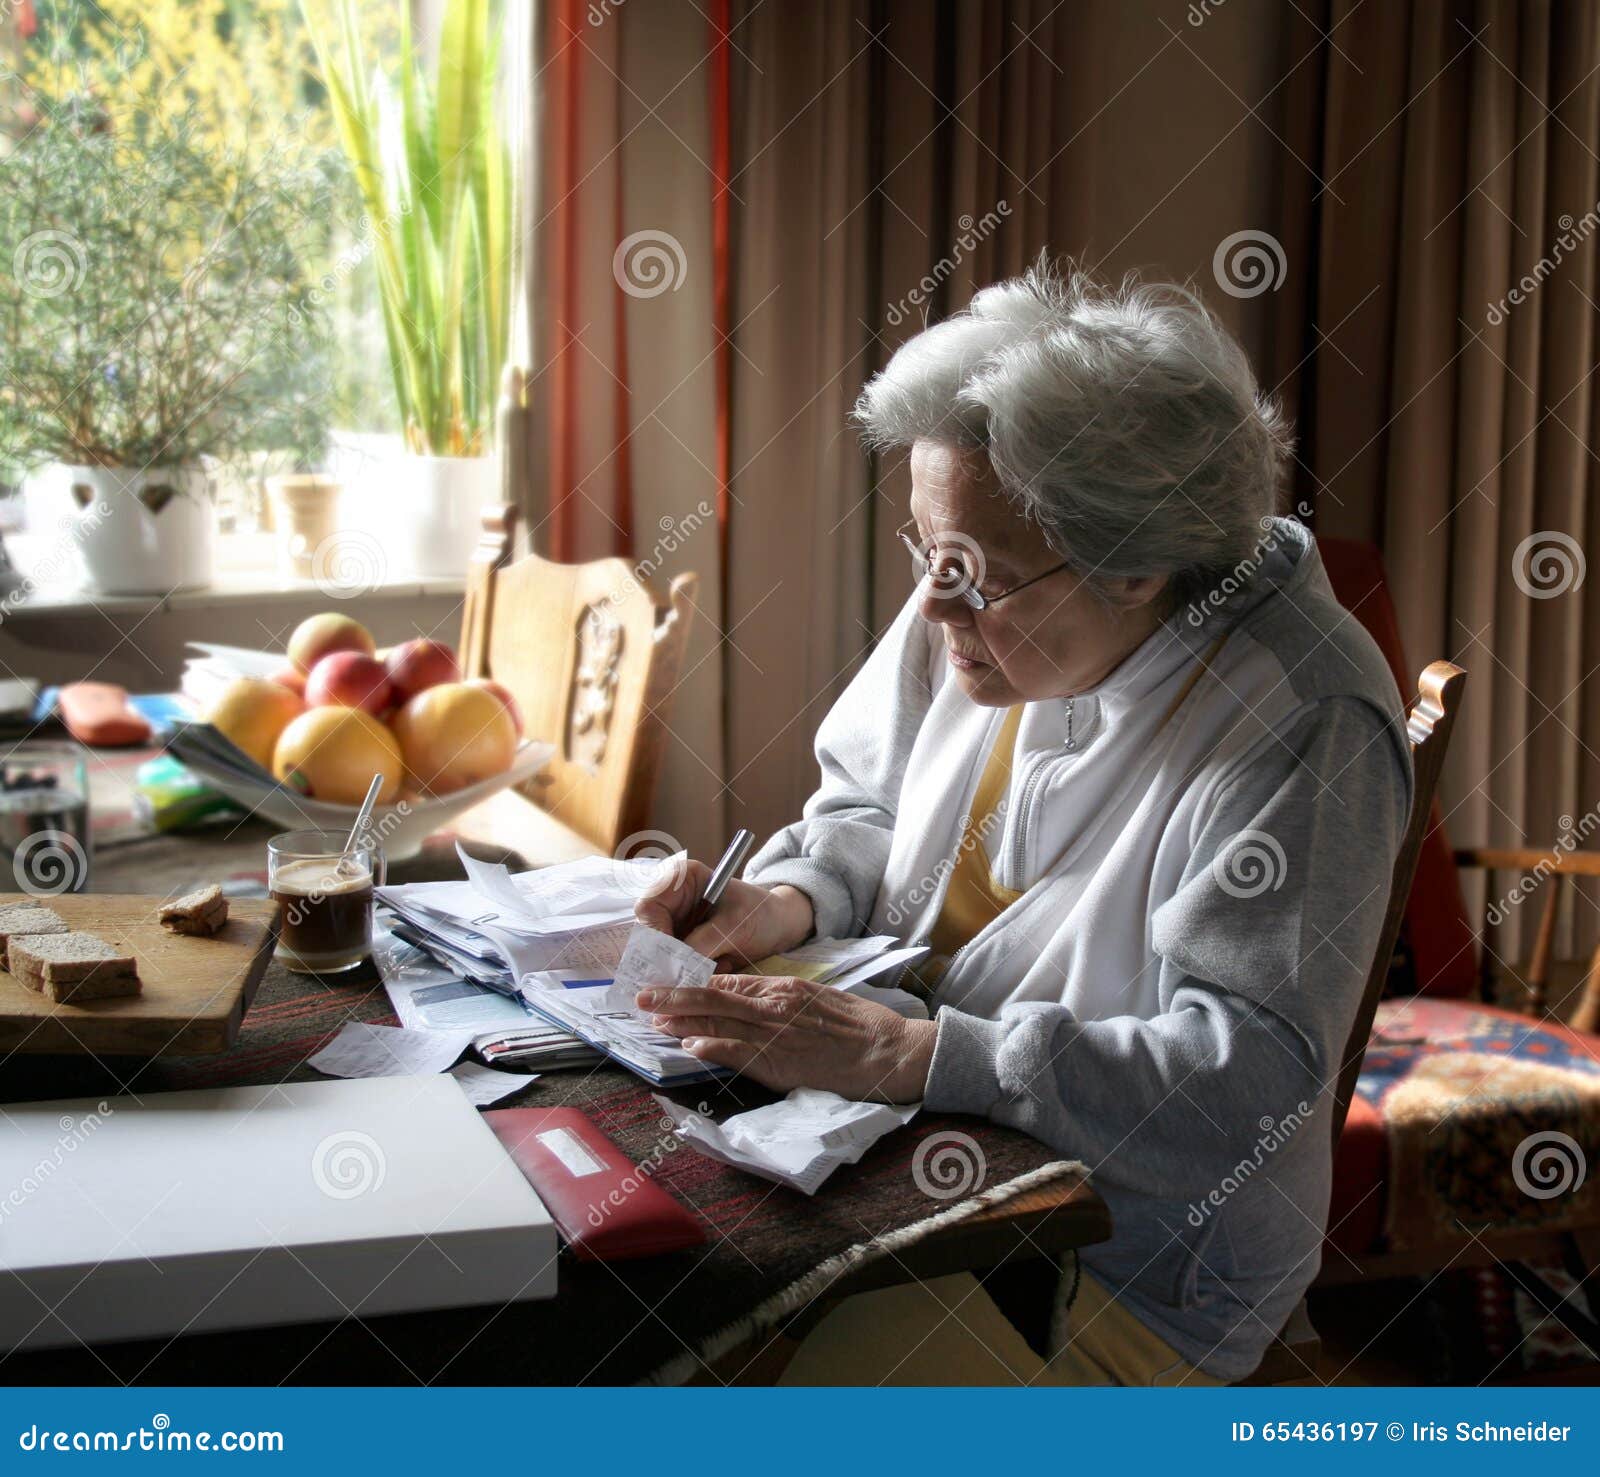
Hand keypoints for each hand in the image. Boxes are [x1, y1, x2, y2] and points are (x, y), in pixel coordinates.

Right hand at [633, 860, 813, 968]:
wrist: (779, 927)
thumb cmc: (761, 913)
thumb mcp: (734, 926)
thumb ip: (702, 943)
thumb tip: (675, 967)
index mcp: (681, 878)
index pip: (648, 907)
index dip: (655, 934)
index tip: (671, 958)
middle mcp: (671, 900)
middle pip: (647, 934)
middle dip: (664, 958)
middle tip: (682, 978)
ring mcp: (674, 925)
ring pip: (657, 955)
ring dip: (679, 969)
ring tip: (712, 970)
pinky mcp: (681, 947)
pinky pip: (672, 966)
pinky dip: (689, 974)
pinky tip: (717, 970)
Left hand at [637, 975, 936, 1102]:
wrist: (888, 1049)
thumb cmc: (859, 1026)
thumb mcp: (819, 998)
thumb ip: (784, 998)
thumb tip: (753, 998)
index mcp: (784, 988)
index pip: (729, 984)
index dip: (694, 986)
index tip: (668, 986)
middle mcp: (774, 1005)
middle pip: (714, 997)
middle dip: (674, 996)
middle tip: (642, 996)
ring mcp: (776, 1033)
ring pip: (720, 1020)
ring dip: (682, 1019)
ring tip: (653, 1019)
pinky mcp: (782, 1061)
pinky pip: (740, 1052)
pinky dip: (714, 1045)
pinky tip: (691, 1043)